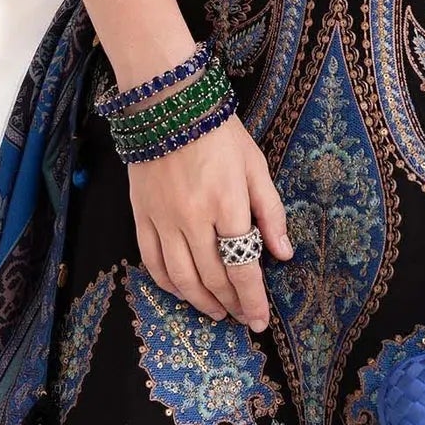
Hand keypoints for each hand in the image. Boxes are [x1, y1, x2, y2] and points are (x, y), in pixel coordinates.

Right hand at [127, 110, 291, 329]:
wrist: (168, 103)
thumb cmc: (219, 133)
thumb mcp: (256, 166)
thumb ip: (271, 212)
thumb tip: (283, 254)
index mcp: (227, 205)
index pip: (242, 266)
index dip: (253, 299)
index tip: (261, 321)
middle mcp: (193, 219)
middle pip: (213, 278)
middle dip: (232, 305)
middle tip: (244, 319)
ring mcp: (163, 220)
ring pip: (181, 278)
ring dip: (201, 302)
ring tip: (218, 312)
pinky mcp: (141, 216)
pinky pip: (152, 262)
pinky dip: (168, 284)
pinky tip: (183, 292)